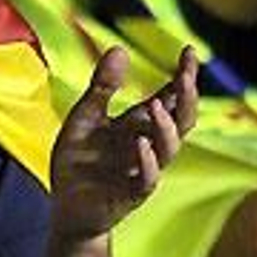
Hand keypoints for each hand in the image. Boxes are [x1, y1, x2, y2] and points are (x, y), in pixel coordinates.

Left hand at [48, 44, 197, 240]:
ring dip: (165, 127)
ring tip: (156, 105)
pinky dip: (146, 162)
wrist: (66, 209)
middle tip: (185, 77)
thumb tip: (119, 47)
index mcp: (140, 124)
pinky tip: (141, 145)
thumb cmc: (78, 162)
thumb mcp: (84, 118)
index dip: (184, 76)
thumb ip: (101, 87)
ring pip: (169, 148)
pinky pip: (146, 179)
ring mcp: (142, 170)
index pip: (172, 97)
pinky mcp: (129, 195)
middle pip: (183, 120)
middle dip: (188, 98)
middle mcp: (149, 144)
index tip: (189, 51)